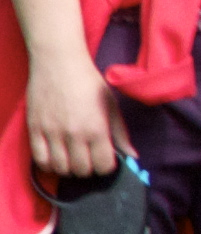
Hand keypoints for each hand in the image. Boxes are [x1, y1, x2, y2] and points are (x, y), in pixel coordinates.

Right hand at [25, 51, 118, 179]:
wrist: (59, 62)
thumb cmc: (89, 82)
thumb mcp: (111, 105)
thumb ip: (121, 133)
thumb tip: (133, 156)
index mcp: (97, 128)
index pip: (103, 166)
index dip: (106, 167)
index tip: (105, 159)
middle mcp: (74, 134)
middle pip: (81, 170)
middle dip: (88, 169)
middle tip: (88, 159)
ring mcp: (52, 132)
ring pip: (60, 168)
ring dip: (68, 169)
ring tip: (72, 159)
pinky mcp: (34, 129)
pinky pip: (39, 159)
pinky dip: (48, 165)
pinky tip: (56, 158)